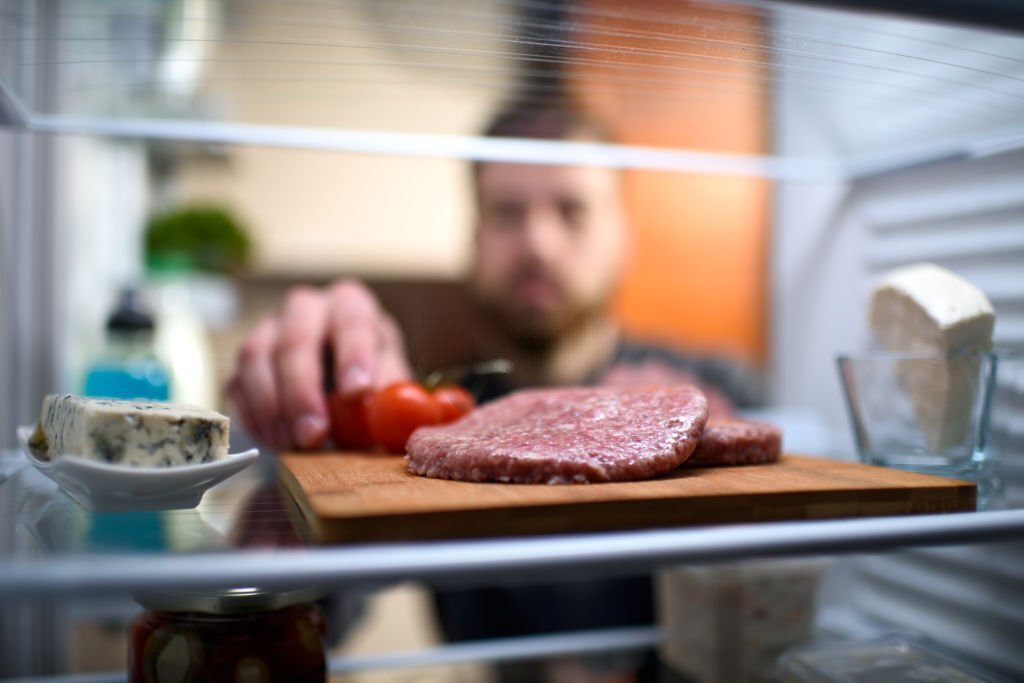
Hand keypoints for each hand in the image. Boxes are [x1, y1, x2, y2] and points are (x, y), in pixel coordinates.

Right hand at [227, 280, 411, 449]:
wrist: (335, 373)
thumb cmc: (368, 371)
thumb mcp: (389, 376)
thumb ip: (392, 390)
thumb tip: (397, 410)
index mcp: (350, 304)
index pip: (352, 321)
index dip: (353, 356)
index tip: (357, 394)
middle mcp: (307, 308)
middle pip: (295, 340)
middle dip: (302, 392)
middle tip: (313, 434)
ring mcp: (270, 328)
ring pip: (256, 357)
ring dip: (271, 406)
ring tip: (293, 443)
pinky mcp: (247, 358)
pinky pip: (237, 381)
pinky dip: (253, 414)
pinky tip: (273, 440)